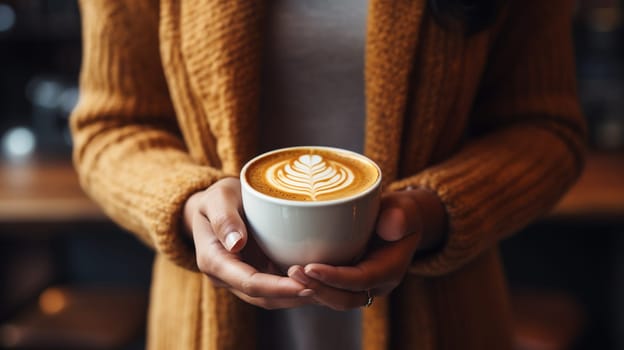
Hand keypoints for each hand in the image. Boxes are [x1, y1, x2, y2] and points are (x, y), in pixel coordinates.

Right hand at [184, 177, 313, 308]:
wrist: (212, 207)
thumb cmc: (215, 199)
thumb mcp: (216, 198)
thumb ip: (223, 218)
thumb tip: (236, 243)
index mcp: (213, 261)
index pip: (249, 282)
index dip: (278, 288)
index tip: (304, 284)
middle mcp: (227, 277)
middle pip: (263, 297)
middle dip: (294, 295)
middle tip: (325, 286)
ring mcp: (242, 280)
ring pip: (272, 298)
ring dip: (298, 296)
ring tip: (328, 286)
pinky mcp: (256, 275)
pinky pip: (276, 289)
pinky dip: (297, 287)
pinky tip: (319, 280)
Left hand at [288, 188, 445, 309]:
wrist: (399, 222)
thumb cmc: (399, 213)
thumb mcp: (404, 210)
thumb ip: (400, 217)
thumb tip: (391, 225)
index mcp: (390, 270)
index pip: (360, 280)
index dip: (335, 277)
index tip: (311, 266)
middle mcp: (375, 285)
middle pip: (344, 298)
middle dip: (318, 288)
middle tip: (292, 271)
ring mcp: (359, 287)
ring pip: (333, 299)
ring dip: (310, 289)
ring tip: (287, 272)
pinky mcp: (346, 283)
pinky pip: (327, 291)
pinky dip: (310, 285)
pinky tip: (288, 272)